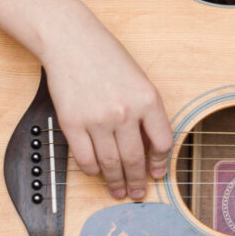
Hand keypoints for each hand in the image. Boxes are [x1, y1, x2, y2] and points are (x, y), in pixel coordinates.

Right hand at [41, 14, 173, 200]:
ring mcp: (97, 119)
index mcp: (148, 99)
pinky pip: (85, 158)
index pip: (162, 142)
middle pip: (135, 158)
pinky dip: (92, 170)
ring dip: (115, 181)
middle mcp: (125, 112)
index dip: (161, 163)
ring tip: (118, 190)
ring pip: (110, 163)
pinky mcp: (72, 123)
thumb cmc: (108, 58)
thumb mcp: (140, 80)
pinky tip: (97, 173)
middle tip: (138, 193)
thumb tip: (150, 146)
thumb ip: (146, 111)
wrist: (73, 42)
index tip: (158, 174)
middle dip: (138, 180)